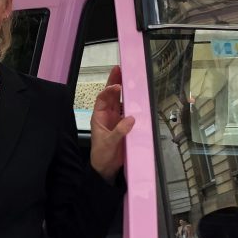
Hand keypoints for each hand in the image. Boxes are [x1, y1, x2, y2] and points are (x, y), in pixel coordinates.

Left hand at [89, 66, 134, 181]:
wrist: (106, 168)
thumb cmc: (102, 156)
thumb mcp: (109, 143)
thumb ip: (119, 131)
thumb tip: (131, 119)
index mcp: (99, 117)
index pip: (102, 99)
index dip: (109, 91)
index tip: (117, 86)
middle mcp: (107, 115)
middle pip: (111, 95)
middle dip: (115, 81)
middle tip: (120, 68)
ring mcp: (116, 119)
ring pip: (120, 101)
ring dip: (125, 90)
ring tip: (131, 78)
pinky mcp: (124, 125)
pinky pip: (129, 111)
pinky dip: (133, 104)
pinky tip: (138, 97)